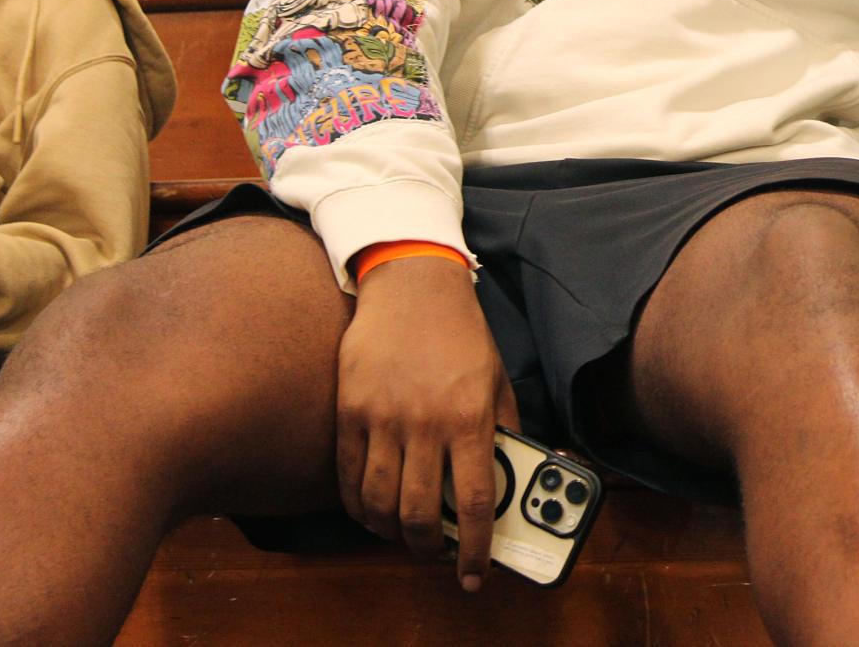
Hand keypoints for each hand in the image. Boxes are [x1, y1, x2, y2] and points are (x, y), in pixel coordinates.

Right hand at [336, 255, 517, 590]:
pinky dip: (357, 507)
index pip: (476, 501)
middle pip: (419, 514)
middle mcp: (425, 423)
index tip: (475, 573)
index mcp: (470, 418)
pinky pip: (347, 477)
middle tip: (434, 553)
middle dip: (427, 548)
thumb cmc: (462, 334)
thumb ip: (503, 430)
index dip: (475, 547)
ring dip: (390, 532)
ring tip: (402, 534)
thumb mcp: (497, 379)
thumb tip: (512, 479)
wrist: (414, 285)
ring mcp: (382, 418)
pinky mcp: (350, 411)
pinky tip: (370, 512)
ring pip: (378, 503)